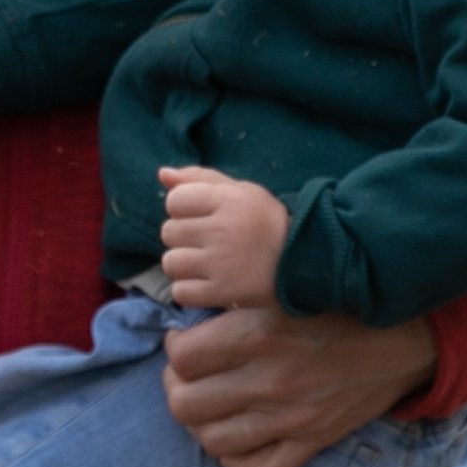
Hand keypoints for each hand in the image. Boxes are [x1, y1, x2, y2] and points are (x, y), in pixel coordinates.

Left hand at [157, 166, 286, 309]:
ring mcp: (221, 263)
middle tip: (210, 243)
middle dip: (185, 238)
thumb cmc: (267, 223)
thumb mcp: (242, 191)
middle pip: (169, 232)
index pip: (174, 200)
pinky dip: (190, 291)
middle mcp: (222, 230)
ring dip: (184, 266)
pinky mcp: (222, 292)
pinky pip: (180, 293)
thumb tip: (162, 174)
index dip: (184, 209)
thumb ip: (201, 179)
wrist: (305, 263)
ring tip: (207, 264)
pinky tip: (208, 284)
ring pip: (171, 263)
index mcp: (227, 200)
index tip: (204, 217)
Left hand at [159, 304, 435, 466]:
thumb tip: (187, 321)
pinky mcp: (314, 441)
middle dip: (176, 388)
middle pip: (185, 405)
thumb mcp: (282, 289)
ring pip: (212, 441)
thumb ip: (234, 303)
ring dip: (200, 425)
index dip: (174, 349)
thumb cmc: (337, 306)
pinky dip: (237, 458)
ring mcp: (294, 418)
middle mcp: (273, 380)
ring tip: (206, 404)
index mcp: (261, 333)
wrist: (405, 340)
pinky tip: (236, 435)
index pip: (183, 357)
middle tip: (186, 376)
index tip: (183, 341)